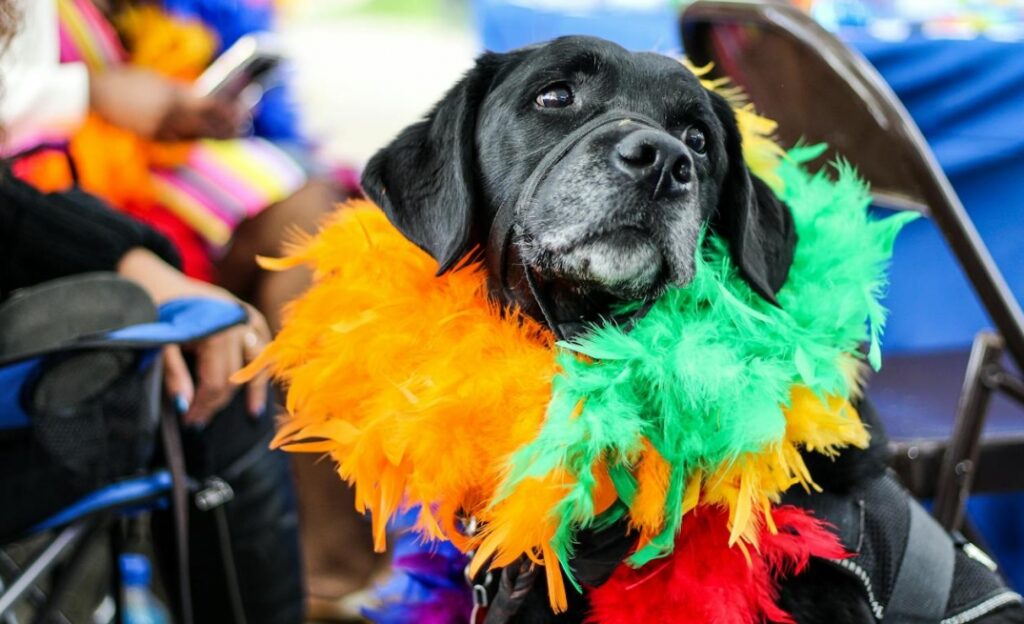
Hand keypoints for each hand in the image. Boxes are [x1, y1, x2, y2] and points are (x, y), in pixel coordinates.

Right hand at [90, 67, 243, 140]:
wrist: (96, 93)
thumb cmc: (128, 80)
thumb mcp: (159, 81)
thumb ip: (181, 92)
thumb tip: (204, 100)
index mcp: (174, 96)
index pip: (211, 107)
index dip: (229, 111)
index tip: (243, 111)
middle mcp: (170, 114)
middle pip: (207, 126)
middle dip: (227, 128)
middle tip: (243, 128)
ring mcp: (161, 128)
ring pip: (195, 135)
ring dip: (214, 135)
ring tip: (229, 134)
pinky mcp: (152, 137)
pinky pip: (179, 139)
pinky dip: (193, 137)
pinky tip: (202, 136)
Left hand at [162, 302, 270, 425]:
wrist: (158, 279)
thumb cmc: (157, 310)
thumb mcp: (160, 343)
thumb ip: (174, 375)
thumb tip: (185, 407)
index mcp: (218, 332)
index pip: (216, 383)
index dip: (203, 406)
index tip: (189, 422)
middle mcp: (240, 325)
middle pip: (236, 377)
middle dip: (217, 402)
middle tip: (199, 420)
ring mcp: (249, 318)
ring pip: (258, 363)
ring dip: (253, 389)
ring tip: (252, 412)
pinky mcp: (251, 314)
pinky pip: (262, 346)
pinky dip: (260, 365)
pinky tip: (257, 381)